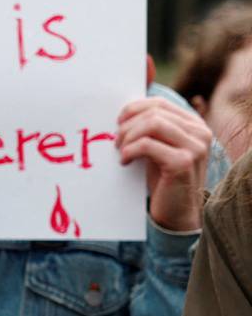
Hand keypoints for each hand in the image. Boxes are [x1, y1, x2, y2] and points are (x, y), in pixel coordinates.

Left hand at [118, 95, 211, 232]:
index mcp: (194, 125)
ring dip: (128, 137)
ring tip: (120, 152)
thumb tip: (122, 112)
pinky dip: (130, 151)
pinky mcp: (183, 162)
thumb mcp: (158, 147)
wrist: (176, 211)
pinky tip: (125, 162)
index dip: (133, 109)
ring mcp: (195, 147)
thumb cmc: (163, 178)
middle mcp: (199, 132)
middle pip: (154, 112)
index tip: (117, 124)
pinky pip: (147, 145)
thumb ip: (150, 129)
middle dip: (127, 125)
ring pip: (152, 124)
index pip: (160, 103)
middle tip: (115, 142)